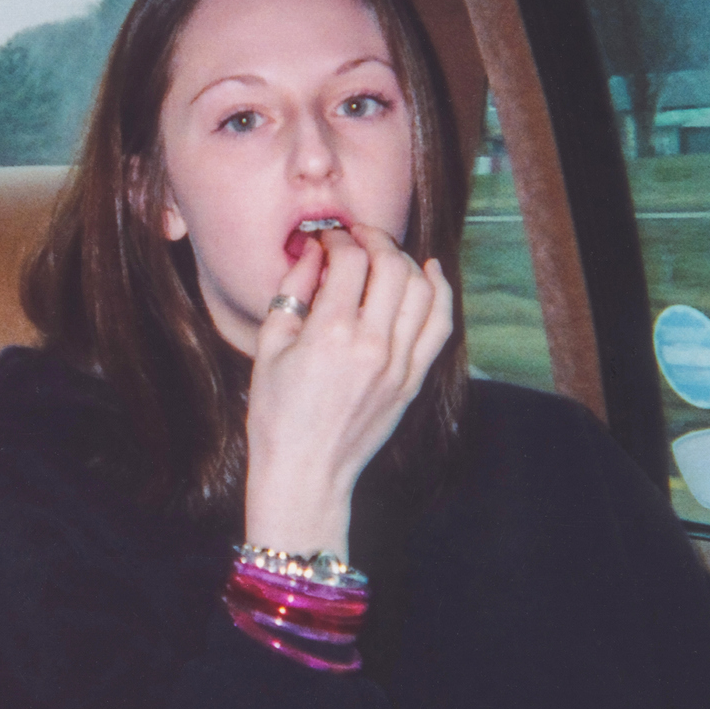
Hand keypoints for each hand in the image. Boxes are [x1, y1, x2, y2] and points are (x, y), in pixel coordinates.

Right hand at [244, 224, 453, 559]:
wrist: (306, 472)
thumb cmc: (277, 414)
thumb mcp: (270, 347)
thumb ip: (292, 291)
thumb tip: (312, 253)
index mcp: (330, 334)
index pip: (349, 260)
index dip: (337, 239)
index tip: (325, 239)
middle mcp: (372, 344)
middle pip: (391, 266)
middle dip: (373, 240)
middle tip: (355, 237)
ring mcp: (399, 363)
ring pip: (421, 289)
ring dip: (404, 261)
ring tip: (384, 255)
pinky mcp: (412, 380)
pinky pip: (439, 325)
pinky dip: (440, 292)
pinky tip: (430, 272)